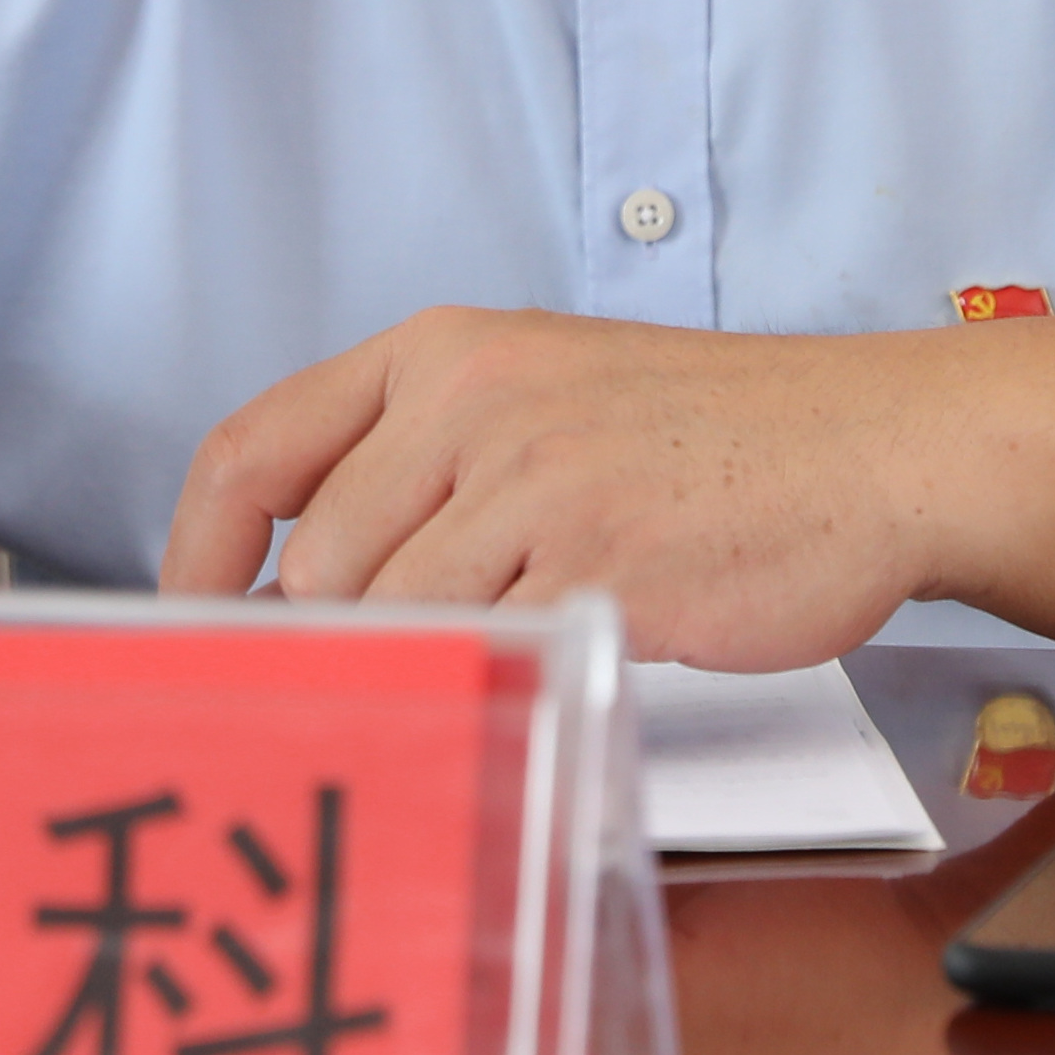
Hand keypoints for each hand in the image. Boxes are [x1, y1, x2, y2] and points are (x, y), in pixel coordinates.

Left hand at [158, 310, 942, 665]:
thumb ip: (427, 461)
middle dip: (322, 649)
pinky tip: (524, 693)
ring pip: (391, 617)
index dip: (193, 557)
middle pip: (317, 564)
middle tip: (344, 705)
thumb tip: (306, 582)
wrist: (874, 448)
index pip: (253, 450)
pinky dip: (485, 692)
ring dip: (411, 676)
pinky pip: (487, 656)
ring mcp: (535, 480)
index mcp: (443, 349)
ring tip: (459, 695)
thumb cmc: (717, 442)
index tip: (180, 629)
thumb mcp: (547, 394)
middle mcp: (472, 399)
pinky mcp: (599, 563)